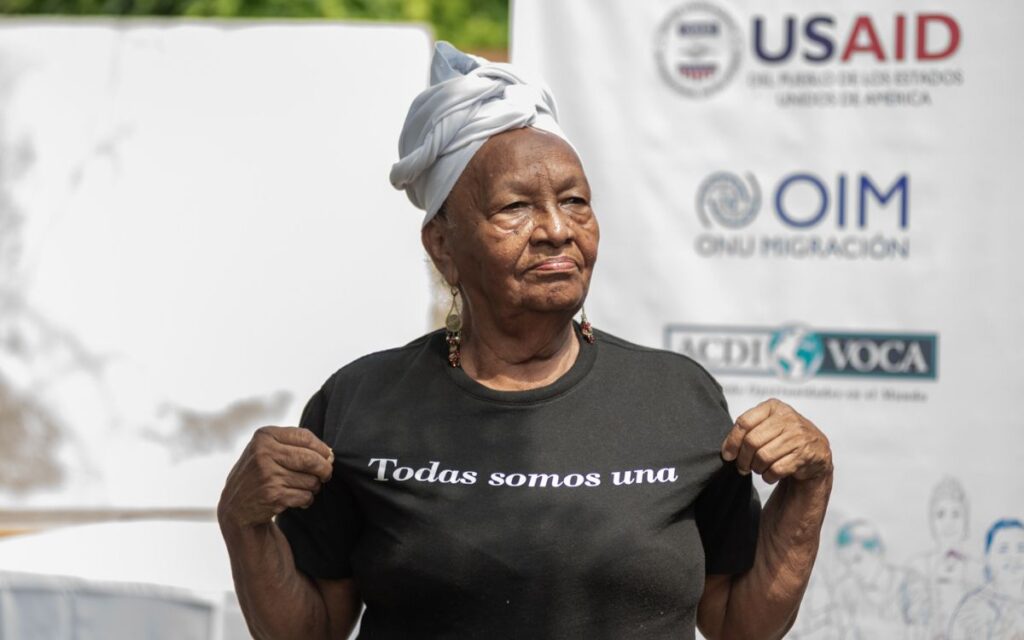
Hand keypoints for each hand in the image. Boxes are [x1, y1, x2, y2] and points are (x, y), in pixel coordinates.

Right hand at [218, 426, 333, 530]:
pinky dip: (306, 499)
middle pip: (311, 459)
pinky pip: (306, 496)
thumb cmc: (260, 473)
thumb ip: (294, 445)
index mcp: (264, 436)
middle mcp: (263, 453)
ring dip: (313, 486)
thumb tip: (329, 453)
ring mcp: (268, 475)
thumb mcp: (267, 449)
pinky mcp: (273, 495)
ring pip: (311, 480)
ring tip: (302, 487)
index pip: (305, 437)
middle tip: (325, 475)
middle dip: (325, 469)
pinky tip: (296, 499)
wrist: (236, 506)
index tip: (327, 457)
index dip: (322, 448)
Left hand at [720, 398, 831, 483]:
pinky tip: (770, 475)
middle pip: (752, 441)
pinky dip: (768, 476)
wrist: (816, 452)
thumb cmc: (784, 438)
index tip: (727, 455)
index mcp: (774, 407)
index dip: (732, 441)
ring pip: (763, 457)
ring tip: (758, 469)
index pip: (744, 422)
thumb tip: (727, 450)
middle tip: (743, 467)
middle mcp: (788, 418)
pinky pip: (776, 469)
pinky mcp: (806, 454)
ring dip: (756, 468)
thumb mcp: (767, 425)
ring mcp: (799, 436)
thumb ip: (747, 430)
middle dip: (743, 459)